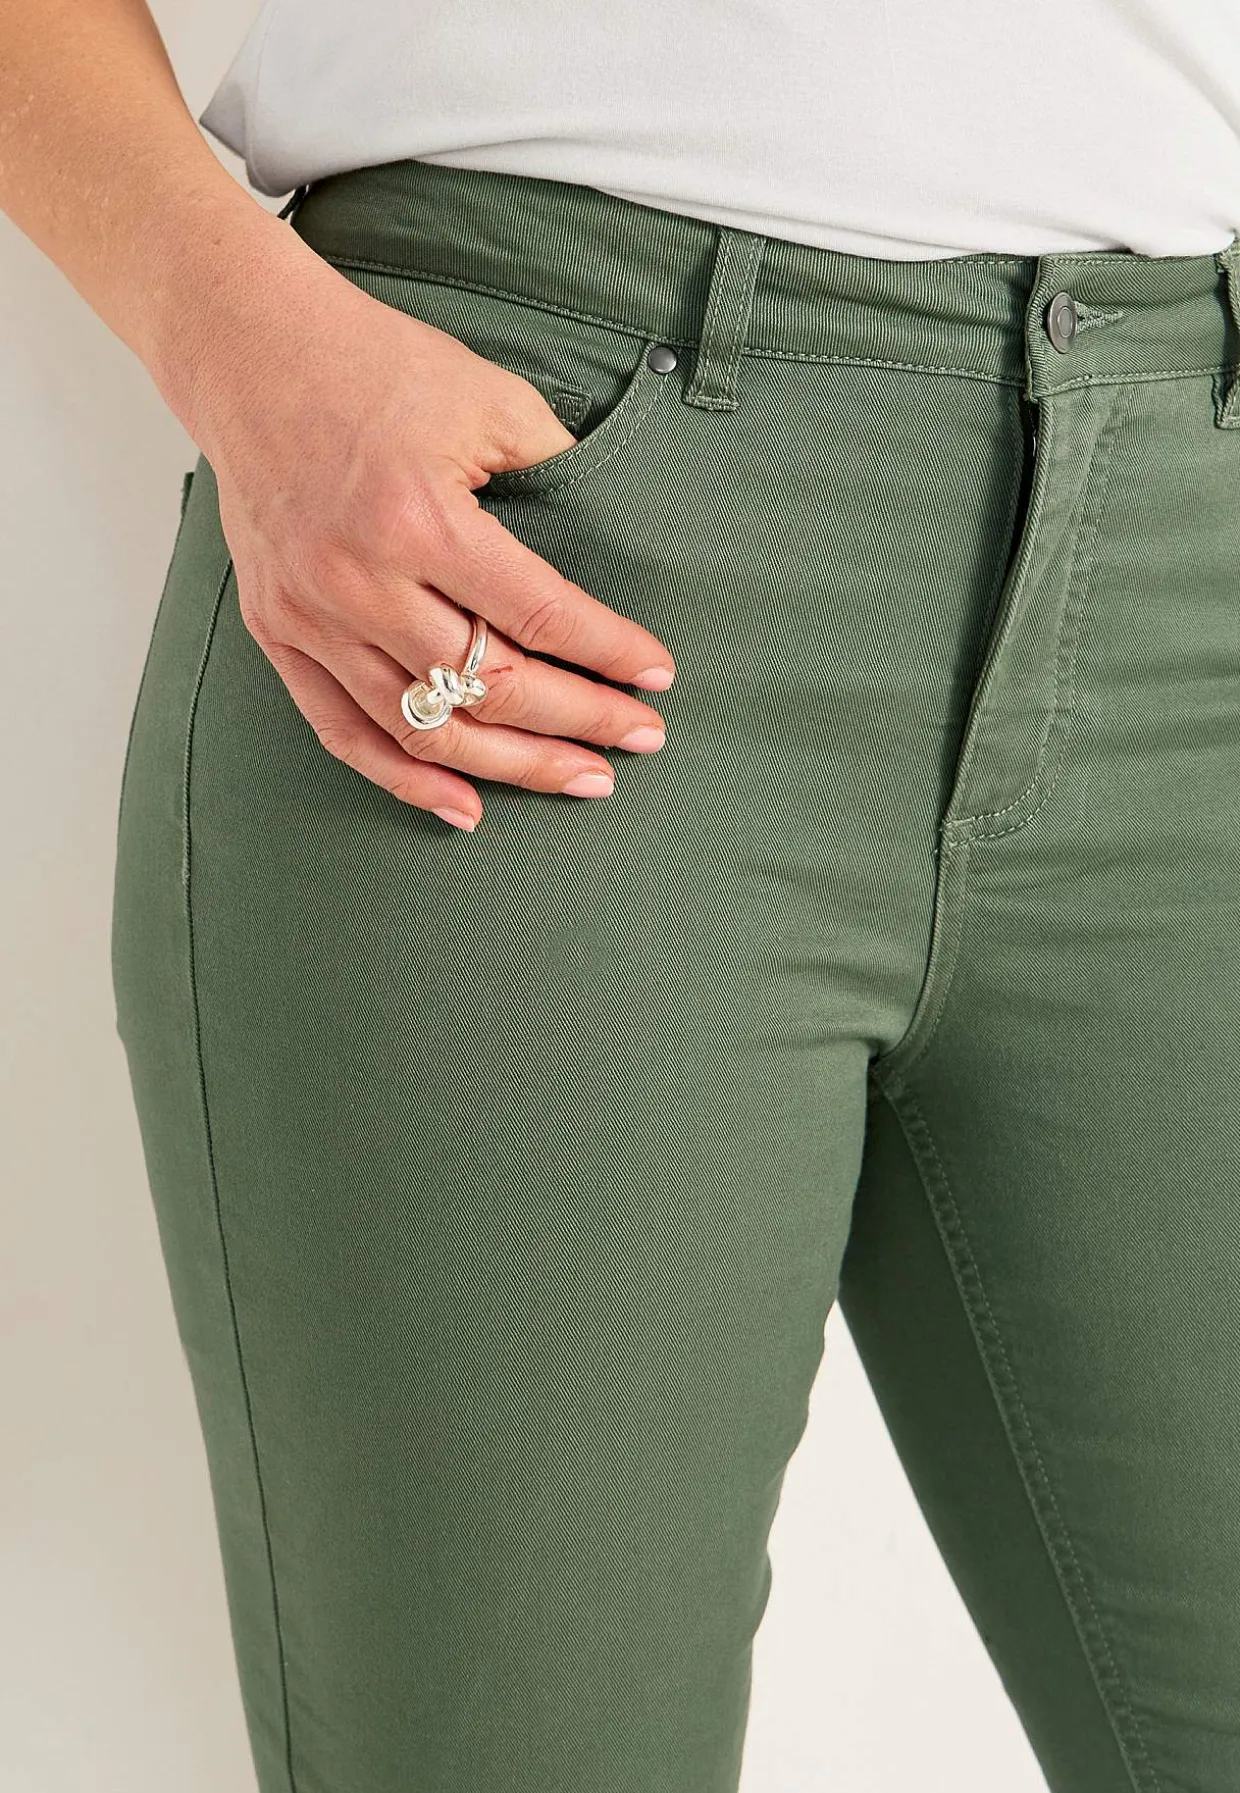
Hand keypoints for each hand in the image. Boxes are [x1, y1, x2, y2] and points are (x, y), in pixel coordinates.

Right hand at [168, 226, 675, 831]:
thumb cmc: (374, 366)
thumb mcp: (488, 398)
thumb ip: (555, 470)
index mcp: (419, 521)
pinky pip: (343, 731)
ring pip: (423, 727)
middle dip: (578, 721)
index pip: (538, 616)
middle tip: (639, 740)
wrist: (249, 352)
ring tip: (579, 780)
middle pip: (489, 686)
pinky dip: (404, 777)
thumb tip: (616, 537)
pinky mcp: (278, 632)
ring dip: (510, 764)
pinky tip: (463, 806)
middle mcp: (359, 582)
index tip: (656, 680)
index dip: (607, 654)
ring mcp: (311, 616)